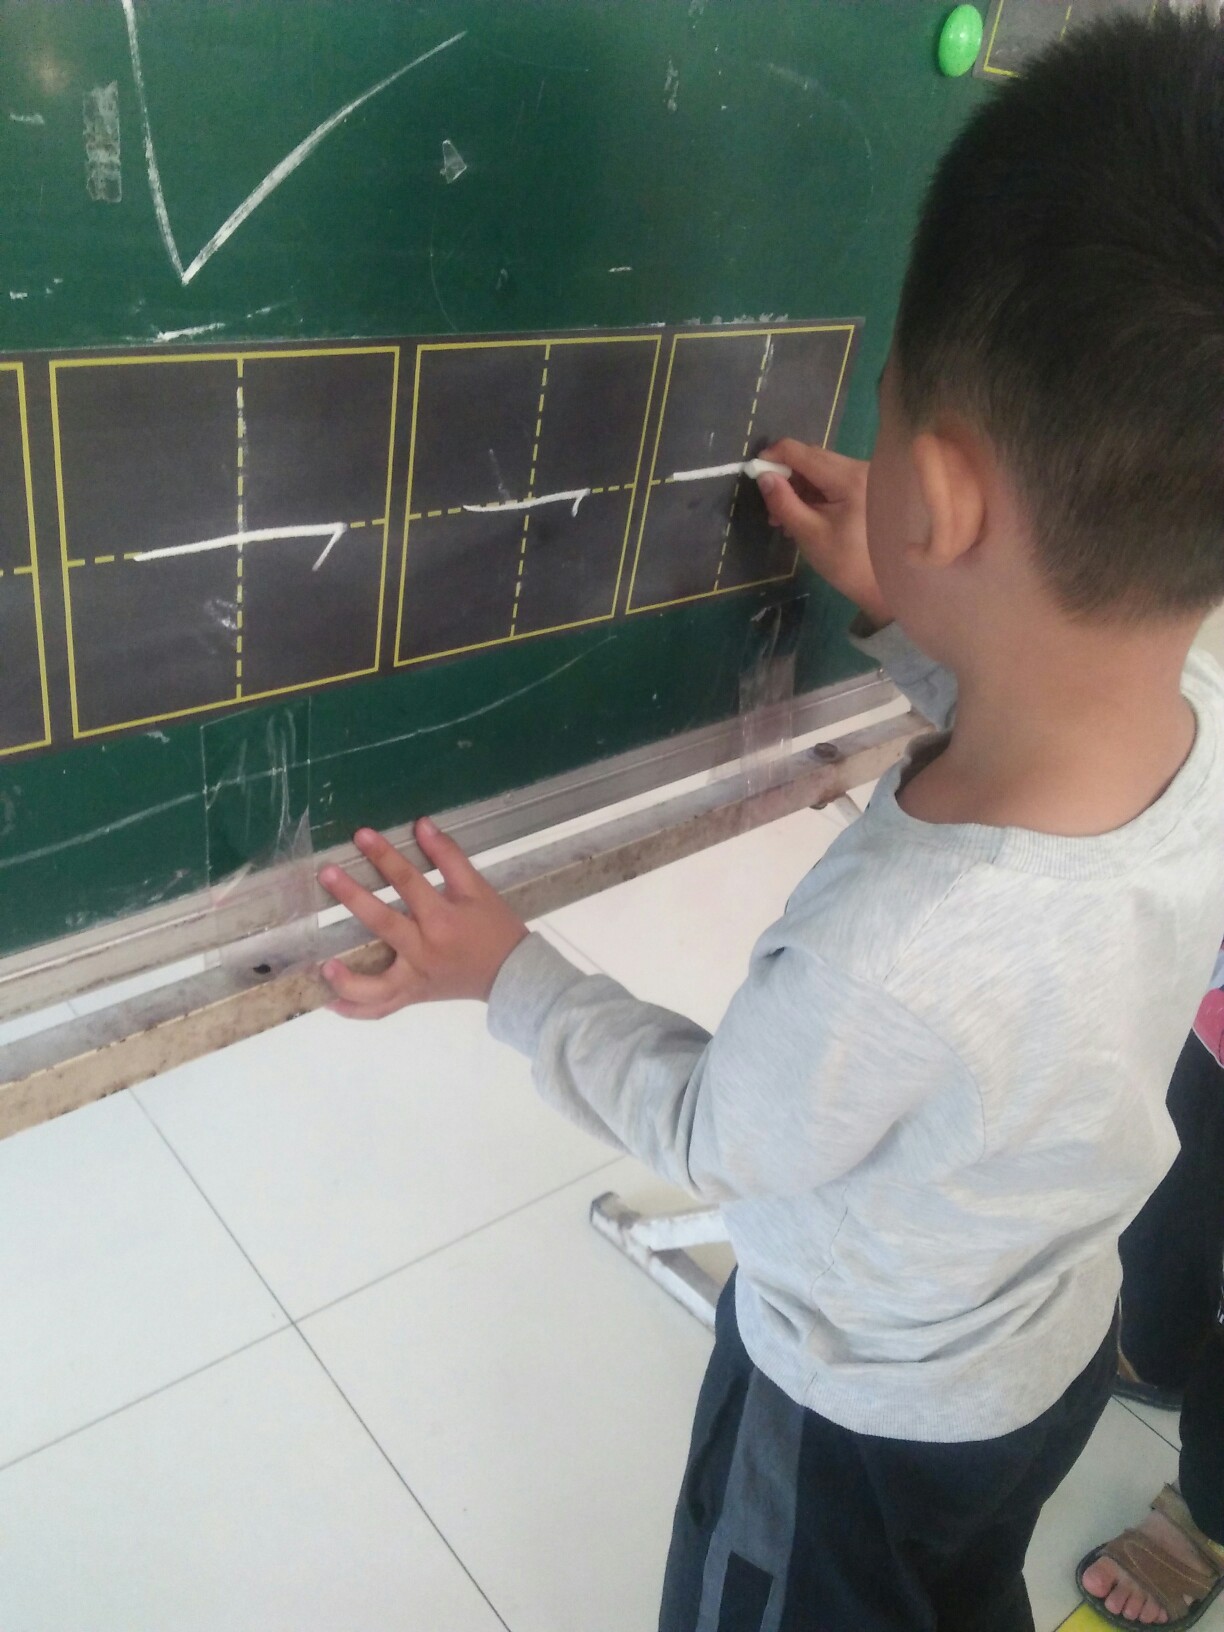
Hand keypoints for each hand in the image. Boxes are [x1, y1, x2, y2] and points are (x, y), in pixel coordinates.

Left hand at [318, 819, 528, 1018]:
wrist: (513, 973)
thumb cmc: (495, 928)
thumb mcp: (478, 888)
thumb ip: (449, 856)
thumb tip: (422, 824)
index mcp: (442, 920)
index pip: (408, 881)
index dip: (384, 855)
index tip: (361, 835)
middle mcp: (425, 951)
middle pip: (382, 923)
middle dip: (352, 897)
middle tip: (326, 874)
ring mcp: (416, 979)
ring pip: (375, 987)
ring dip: (346, 979)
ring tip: (322, 965)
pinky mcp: (413, 996)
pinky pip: (380, 1009)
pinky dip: (355, 1010)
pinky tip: (332, 1004)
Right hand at [757, 439, 890, 627]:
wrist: (886, 584)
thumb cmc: (847, 563)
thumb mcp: (808, 534)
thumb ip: (783, 502)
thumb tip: (762, 475)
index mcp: (849, 478)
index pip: (802, 452)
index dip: (774, 457)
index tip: (755, 472)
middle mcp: (861, 467)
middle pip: (812, 458)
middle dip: (786, 477)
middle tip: (770, 504)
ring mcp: (867, 475)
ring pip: (821, 469)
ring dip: (799, 487)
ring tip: (784, 517)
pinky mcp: (867, 486)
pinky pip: (833, 479)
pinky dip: (815, 493)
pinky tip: (804, 514)